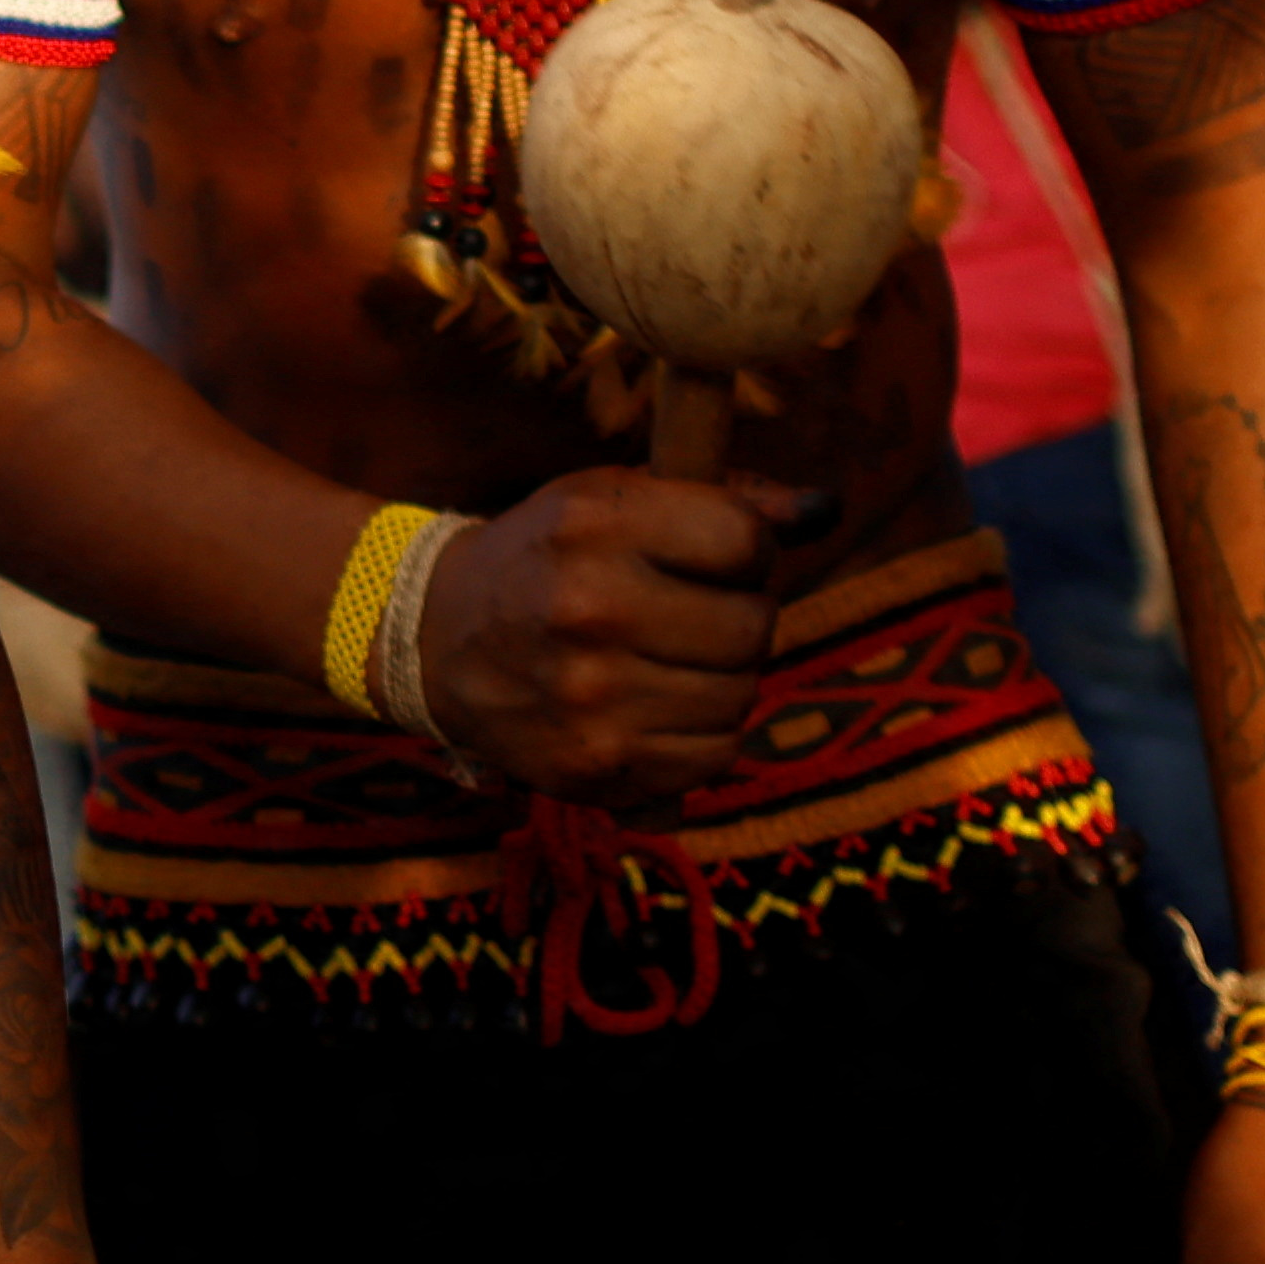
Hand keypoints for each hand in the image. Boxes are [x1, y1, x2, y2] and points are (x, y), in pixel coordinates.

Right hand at [413, 470, 794, 809]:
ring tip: (671, 661)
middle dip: (739, 619)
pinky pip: (713, 756)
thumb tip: (826, 509)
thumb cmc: (547, 555)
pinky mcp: (596, 765)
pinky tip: (658, 707)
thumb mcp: (614, 499)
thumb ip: (726, 501)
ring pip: (741, 695)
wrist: (438, 638)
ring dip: (723, 680)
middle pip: (753, 626)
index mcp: (597, 524)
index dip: (747, 552)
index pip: (746, 543)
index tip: (715, 558)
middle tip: (694, 615)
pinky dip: (702, 735)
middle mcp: (591, 609)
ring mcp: (593, 696)